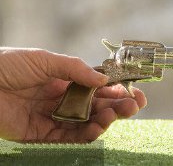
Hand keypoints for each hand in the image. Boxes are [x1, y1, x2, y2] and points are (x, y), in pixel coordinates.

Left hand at [0, 47, 146, 142]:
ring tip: (115, 114)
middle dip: (118, 107)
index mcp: (63, 81)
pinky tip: (97, 127)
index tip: (135, 90)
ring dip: (105, 121)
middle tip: (134, 106)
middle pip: (96, 107)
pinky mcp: (39, 136)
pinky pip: (67, 140)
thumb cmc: (6, 64)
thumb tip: (104, 79)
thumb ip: (75, 69)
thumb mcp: (45, 59)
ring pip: (85, 125)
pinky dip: (85, 136)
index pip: (97, 88)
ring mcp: (51, 119)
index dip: (117, 90)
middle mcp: (60, 101)